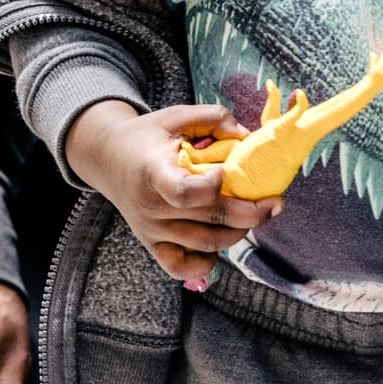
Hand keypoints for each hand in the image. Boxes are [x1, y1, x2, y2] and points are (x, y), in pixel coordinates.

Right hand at [65, 100, 279, 281]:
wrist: (107, 158)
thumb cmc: (149, 135)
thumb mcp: (177, 115)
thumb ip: (214, 118)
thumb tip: (248, 137)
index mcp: (155, 171)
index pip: (182, 192)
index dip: (211, 187)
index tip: (226, 172)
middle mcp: (152, 205)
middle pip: (208, 219)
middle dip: (251, 213)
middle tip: (274, 202)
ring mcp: (151, 229)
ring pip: (205, 244)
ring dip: (238, 233)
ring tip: (254, 215)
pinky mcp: (152, 244)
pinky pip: (180, 267)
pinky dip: (205, 263)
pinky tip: (221, 245)